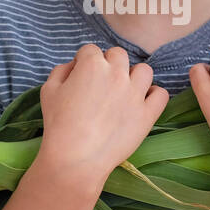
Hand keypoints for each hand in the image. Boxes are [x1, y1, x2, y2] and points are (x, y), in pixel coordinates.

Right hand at [38, 44, 168, 185]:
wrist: (75, 159)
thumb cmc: (58, 125)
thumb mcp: (48, 90)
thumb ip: (62, 70)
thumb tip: (75, 66)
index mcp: (92, 65)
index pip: (90, 50)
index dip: (84, 62)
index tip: (81, 76)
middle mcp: (117, 74)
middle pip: (118, 55)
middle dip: (109, 65)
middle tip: (101, 84)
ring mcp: (135, 93)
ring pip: (144, 71)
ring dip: (134, 76)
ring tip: (124, 91)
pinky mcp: (147, 114)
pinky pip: (161, 94)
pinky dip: (153, 95)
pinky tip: (141, 103)